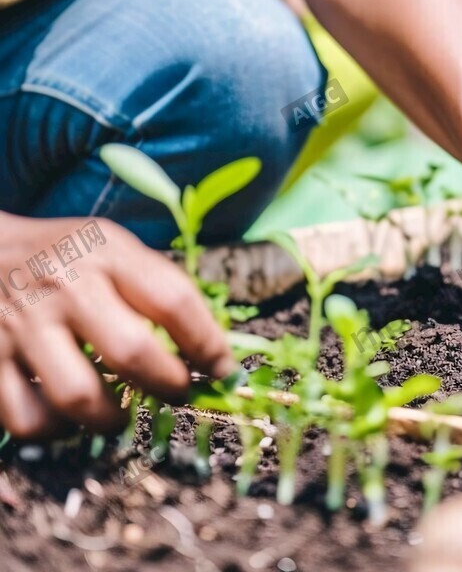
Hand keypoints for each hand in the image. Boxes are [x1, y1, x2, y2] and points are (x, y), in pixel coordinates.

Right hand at [0, 214, 235, 438]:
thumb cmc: (67, 253)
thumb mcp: (114, 246)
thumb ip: (156, 286)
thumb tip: (209, 345)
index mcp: (108, 253)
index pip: (173, 300)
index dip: (208, 342)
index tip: (224, 367)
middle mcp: (66, 287)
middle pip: (131, 351)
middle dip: (169, 383)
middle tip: (180, 391)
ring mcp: (24, 326)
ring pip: (78, 397)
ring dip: (112, 419)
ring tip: (124, 414)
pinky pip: (29, 419)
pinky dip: (58, 430)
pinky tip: (71, 417)